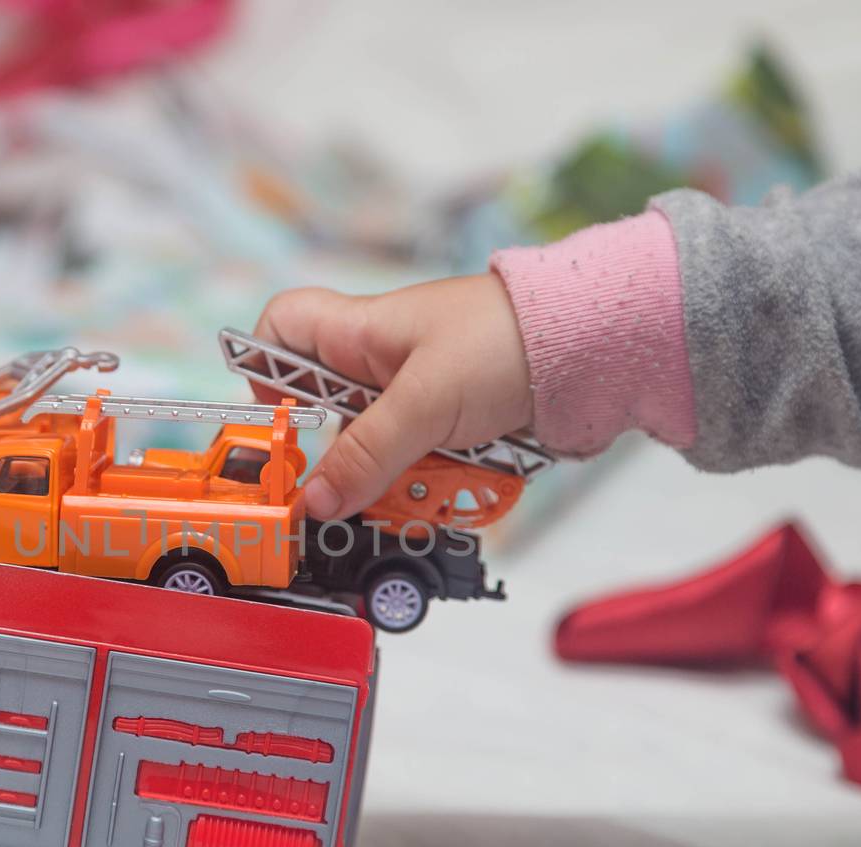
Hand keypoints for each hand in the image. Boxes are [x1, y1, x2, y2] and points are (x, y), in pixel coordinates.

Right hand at [252, 272, 530, 520]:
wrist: (596, 346)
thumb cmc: (511, 338)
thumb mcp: (426, 402)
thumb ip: (367, 455)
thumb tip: (316, 500)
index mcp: (358, 332)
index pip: (280, 332)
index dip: (264, 374)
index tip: (279, 424)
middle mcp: (380, 364)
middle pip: (330, 421)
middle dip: (348, 460)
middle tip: (360, 483)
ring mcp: (416, 397)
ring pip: (378, 455)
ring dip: (399, 479)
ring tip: (435, 478)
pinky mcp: (451, 426)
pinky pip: (420, 468)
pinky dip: (436, 483)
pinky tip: (461, 482)